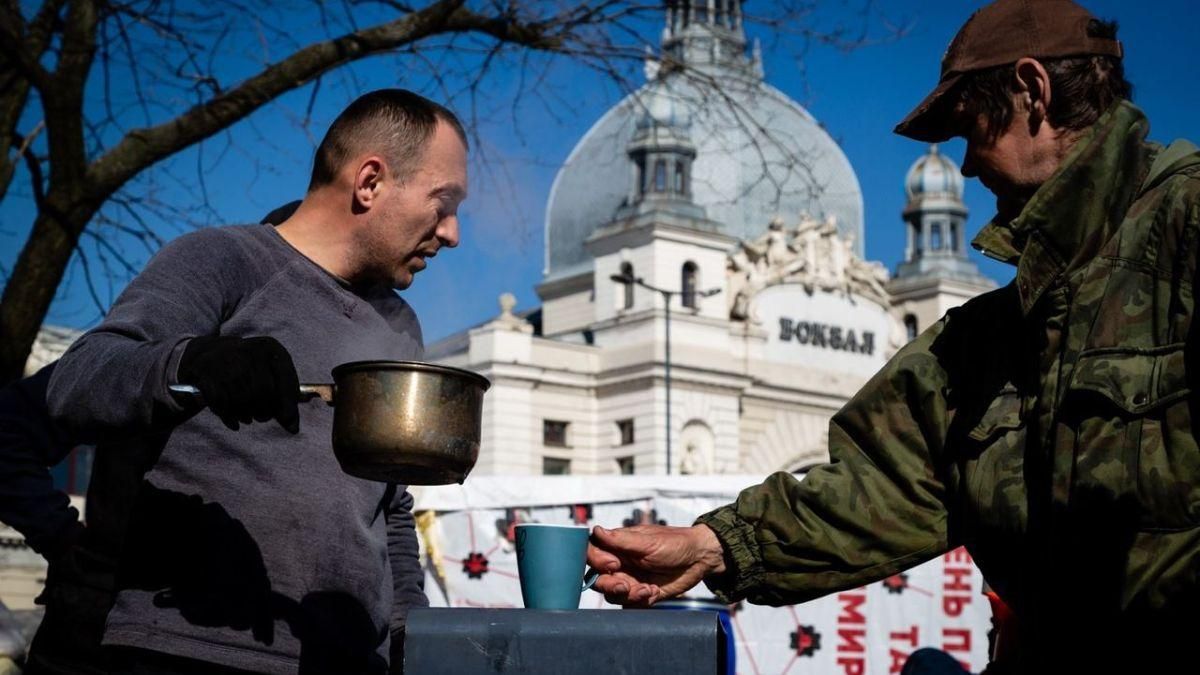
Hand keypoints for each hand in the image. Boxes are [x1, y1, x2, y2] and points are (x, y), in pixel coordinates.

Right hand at [178, 336, 299, 432]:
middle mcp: (249, 349)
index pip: (284, 377)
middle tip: (262, 418)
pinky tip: (235, 421)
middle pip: (263, 390)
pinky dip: (230, 417)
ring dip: (247, 415)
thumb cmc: (250, 370)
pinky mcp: (206, 370)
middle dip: (265, 410)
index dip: (287, 401)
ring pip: (241, 398)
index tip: (287, 419)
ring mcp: (226, 358)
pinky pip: (220, 402)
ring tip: (249, 418)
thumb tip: (293, 429)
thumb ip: (284, 402)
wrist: (213, 353)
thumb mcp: (271, 377)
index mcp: (270, 348)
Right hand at [587, 524, 725, 607]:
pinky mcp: (640, 594)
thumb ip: (620, 540)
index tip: (613, 563)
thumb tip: (596, 530)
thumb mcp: (648, 541)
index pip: (591, 553)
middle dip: (609, 585)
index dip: (596, 561)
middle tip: (625, 584)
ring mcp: (629, 579)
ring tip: (646, 589)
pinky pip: (629, 604)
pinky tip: (654, 591)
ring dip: (627, 595)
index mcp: (617, 546)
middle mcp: (619, 563)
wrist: (698, 559)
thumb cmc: (674, 543)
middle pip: (597, 579)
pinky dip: (640, 601)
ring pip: (611, 595)